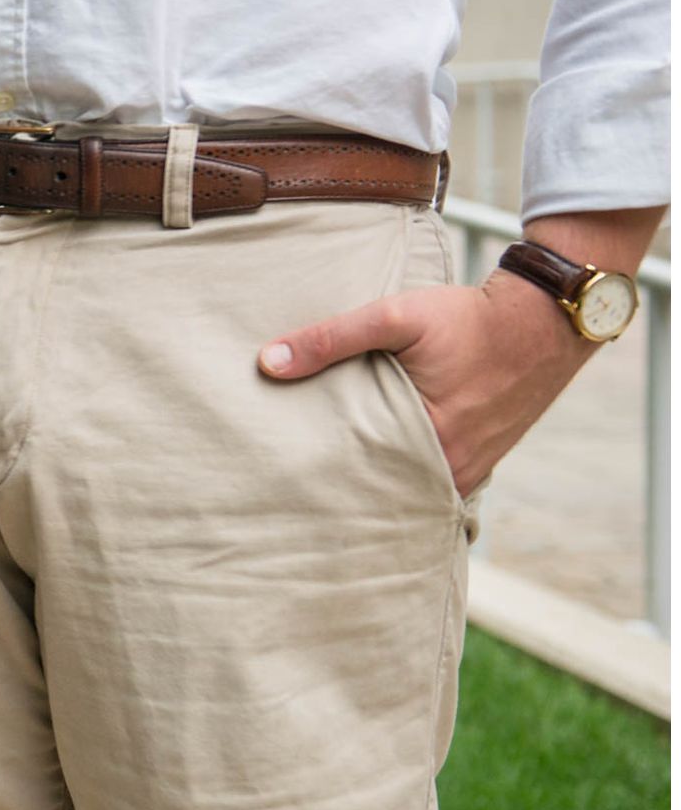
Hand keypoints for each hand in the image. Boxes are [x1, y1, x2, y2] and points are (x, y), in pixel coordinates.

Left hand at [258, 271, 597, 497]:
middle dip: (346, 489)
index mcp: (432, 443)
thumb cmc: (467, 318)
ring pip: (409, 487)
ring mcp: (471, 468)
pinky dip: (405, 472)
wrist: (542, 318)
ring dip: (376, 480)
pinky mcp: (480, 458)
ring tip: (328, 479)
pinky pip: (432, 478)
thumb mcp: (395, 317)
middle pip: (385, 491)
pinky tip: (373, 464)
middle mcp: (454, 468)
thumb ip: (330, 339)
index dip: (324, 483)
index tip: (288, 484)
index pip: (361, 481)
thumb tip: (267, 362)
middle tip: (297, 488)